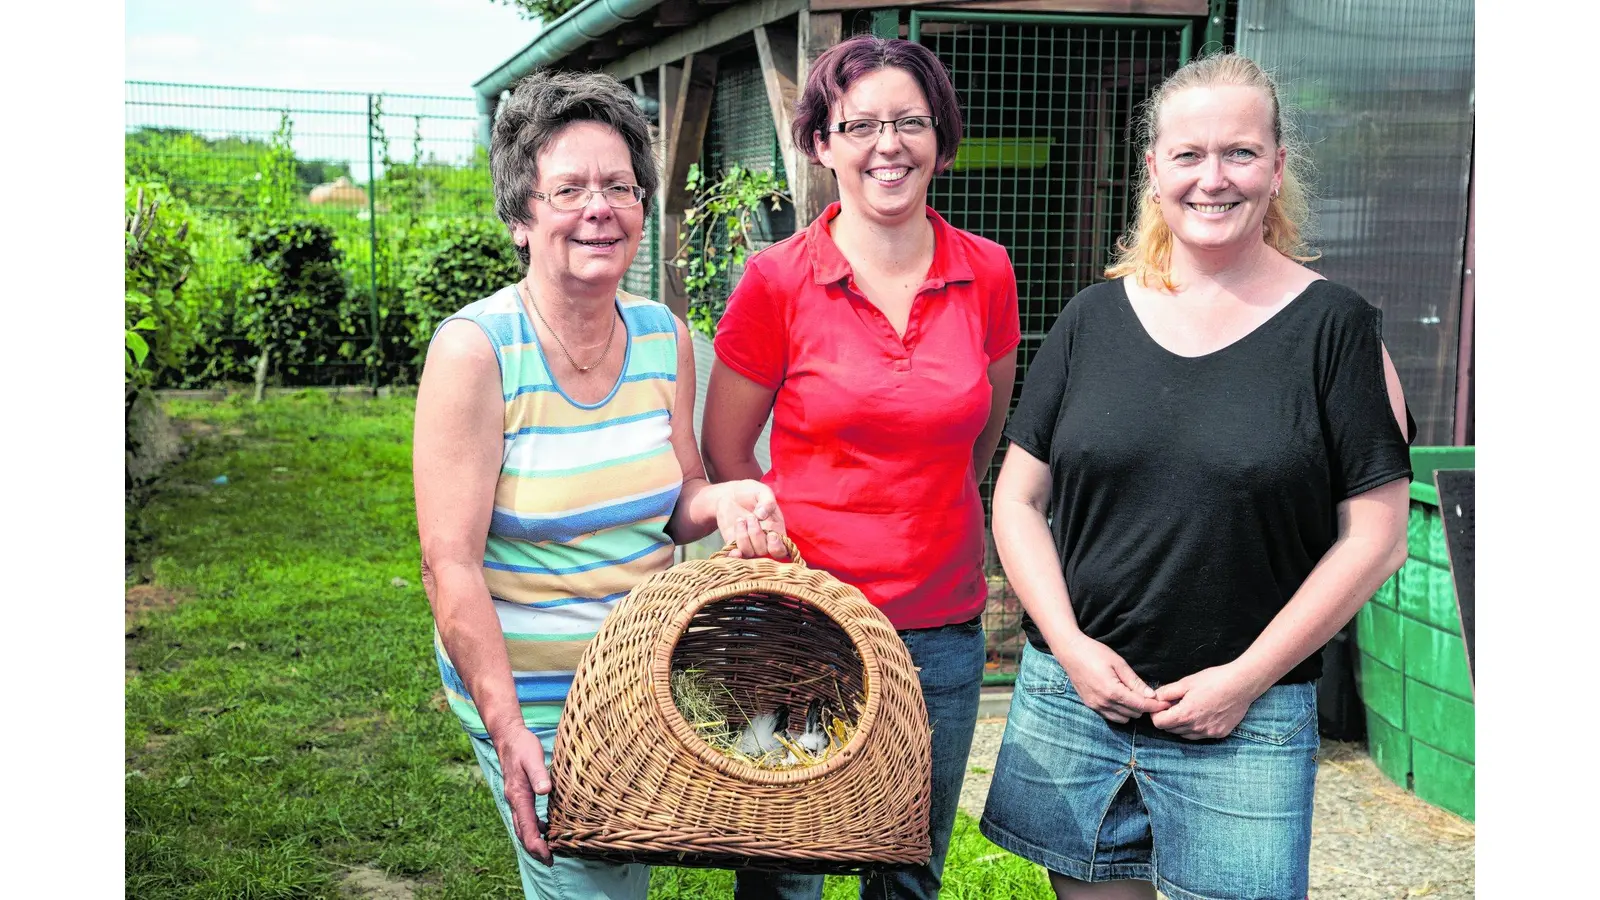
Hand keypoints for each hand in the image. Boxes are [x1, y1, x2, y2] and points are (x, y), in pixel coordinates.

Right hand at [489, 726, 553, 865]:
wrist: (508, 738)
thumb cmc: (523, 747)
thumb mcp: (533, 757)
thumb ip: (539, 774)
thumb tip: (545, 791)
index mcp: (519, 796)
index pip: (527, 828)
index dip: (537, 845)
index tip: (548, 857)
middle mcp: (514, 801)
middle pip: (522, 833)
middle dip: (535, 849)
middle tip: (550, 861)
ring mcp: (515, 799)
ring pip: (522, 827)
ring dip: (533, 841)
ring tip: (548, 851)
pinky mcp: (518, 795)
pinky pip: (524, 818)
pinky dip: (533, 828)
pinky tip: (544, 828)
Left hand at [715, 480, 788, 559]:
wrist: (730, 494)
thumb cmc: (751, 492)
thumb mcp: (762, 491)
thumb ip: (767, 501)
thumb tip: (762, 515)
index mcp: (776, 530)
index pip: (781, 549)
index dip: (777, 547)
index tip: (771, 534)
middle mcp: (763, 541)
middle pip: (763, 551)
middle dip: (756, 534)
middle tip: (750, 516)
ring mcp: (748, 544)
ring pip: (748, 552)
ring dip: (743, 537)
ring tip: (740, 520)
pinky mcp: (733, 544)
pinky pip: (735, 555)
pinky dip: (734, 556)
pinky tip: (734, 550)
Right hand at [1054, 633, 1169, 723]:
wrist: (1069, 652)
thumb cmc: (1095, 653)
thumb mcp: (1118, 663)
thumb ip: (1135, 681)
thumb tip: (1152, 695)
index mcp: (1113, 692)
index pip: (1140, 705)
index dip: (1155, 705)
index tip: (1166, 703)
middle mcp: (1104, 703)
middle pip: (1134, 714)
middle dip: (1144, 707)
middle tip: (1151, 696)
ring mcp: (1096, 706)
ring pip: (1123, 719)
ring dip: (1132, 711)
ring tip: (1136, 697)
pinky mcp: (1091, 706)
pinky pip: (1111, 716)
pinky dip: (1120, 712)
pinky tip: (1122, 699)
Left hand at [1150, 663, 1263, 739]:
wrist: (1242, 685)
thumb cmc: (1214, 680)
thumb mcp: (1186, 682)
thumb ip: (1167, 692)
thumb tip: (1156, 698)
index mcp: (1185, 715)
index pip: (1159, 723)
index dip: (1156, 714)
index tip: (1161, 705)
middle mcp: (1196, 728)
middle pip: (1171, 729)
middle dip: (1168, 718)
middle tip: (1175, 704)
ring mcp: (1208, 732)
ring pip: (1185, 734)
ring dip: (1182, 725)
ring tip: (1189, 708)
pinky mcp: (1219, 734)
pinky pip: (1201, 735)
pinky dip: (1196, 728)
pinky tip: (1202, 714)